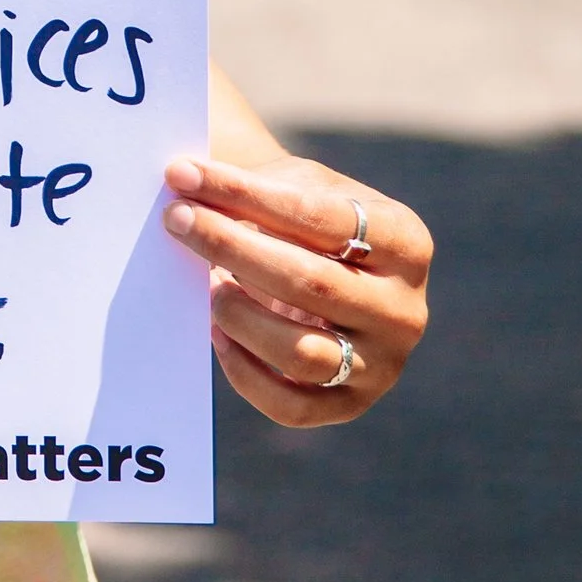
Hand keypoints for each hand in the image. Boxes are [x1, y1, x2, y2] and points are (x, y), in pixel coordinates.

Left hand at [162, 152, 430, 427]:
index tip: (183, 175)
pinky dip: (244, 373)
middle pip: (309, 283)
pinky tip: (218, 334)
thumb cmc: (306, 217)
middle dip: (231, 247)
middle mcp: (405, 307)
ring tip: (209, 285)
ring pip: (301, 353)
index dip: (245, 193)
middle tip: (176, 219)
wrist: (331, 269)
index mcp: (405, 240)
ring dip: (240, 316)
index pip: (317, 216)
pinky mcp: (353, 403)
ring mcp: (383, 363)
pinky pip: (291, 406)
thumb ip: (250, 189)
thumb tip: (183, 181)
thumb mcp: (296, 186)